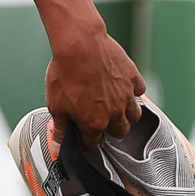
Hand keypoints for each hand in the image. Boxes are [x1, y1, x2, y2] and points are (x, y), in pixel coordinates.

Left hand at [45, 25, 145, 148]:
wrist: (79, 44)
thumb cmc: (65, 71)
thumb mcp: (55, 104)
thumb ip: (59, 130)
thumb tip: (55, 150)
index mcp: (95, 123)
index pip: (93, 142)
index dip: (86, 140)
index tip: (83, 136)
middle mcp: (115, 113)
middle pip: (119, 132)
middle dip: (110, 129)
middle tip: (100, 118)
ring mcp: (126, 96)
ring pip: (134, 115)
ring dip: (126, 113)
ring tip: (114, 105)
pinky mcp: (133, 78)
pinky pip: (139, 90)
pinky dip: (132, 90)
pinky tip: (122, 86)